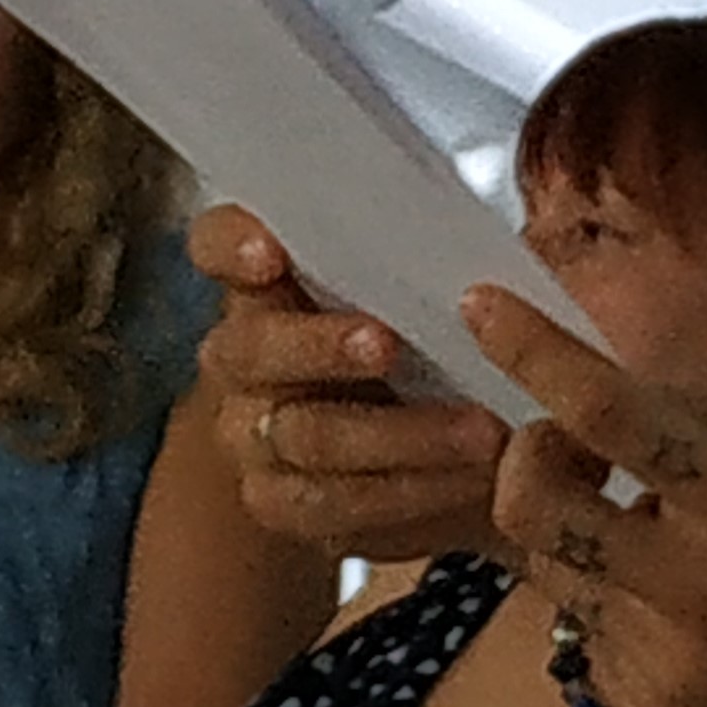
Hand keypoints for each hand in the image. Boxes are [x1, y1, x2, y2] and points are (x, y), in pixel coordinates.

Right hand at [191, 205, 505, 560]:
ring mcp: (249, 432)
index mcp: (261, 277)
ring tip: (481, 433)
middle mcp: (239, 354)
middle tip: (389, 345)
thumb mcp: (410, 279)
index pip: (215, 244)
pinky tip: (470, 477)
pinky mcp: (276, 500)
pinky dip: (409, 491)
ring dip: (399, 435)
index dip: (232, 245)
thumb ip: (414, 250)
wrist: (395, 428)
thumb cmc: (412, 324)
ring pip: (303, 435)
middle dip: (322, 346)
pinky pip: (330, 504)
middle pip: (253, 347)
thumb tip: (490, 202)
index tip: (270, 254)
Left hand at [466, 282, 706, 706]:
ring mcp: (668, 659)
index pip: (607, 408)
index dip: (531, 349)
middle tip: (576, 444)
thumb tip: (622, 399)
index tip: (481, 305)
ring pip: (550, 567)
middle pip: (530, 500)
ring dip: (577, 529)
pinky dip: (612, 603)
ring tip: (650, 529)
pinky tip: (681, 607)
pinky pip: (587, 636)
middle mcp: (695, 580)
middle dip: (530, 453)